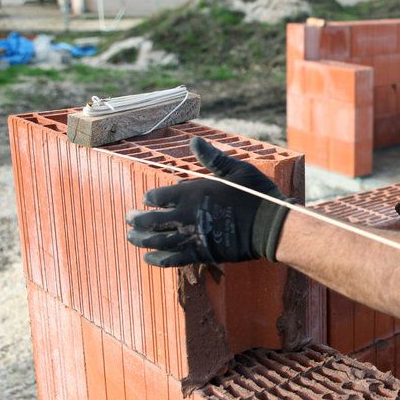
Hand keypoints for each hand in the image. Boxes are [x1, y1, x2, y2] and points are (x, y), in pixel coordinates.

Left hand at [126, 137, 290, 266]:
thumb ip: (212, 157)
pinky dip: (158, 259)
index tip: (147, 198)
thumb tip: (194, 140)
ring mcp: (192, 237)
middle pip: (150, 220)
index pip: (157, 196)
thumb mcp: (236, 169)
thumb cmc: (256, 194)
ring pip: (157, 241)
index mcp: (193, 193)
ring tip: (131, 238)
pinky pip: (172, 259)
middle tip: (128, 218)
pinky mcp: (201, 254)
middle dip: (136, 219)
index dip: (149, 198)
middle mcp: (187, 216)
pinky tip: (149, 258)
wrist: (271, 226)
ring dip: (141, 240)